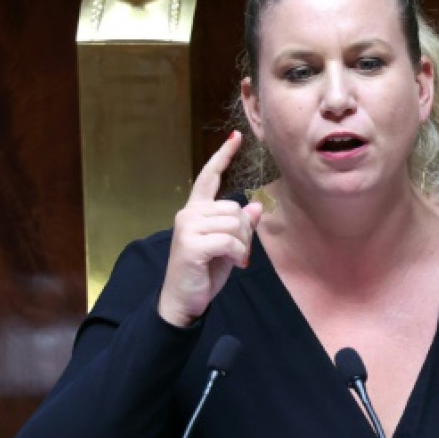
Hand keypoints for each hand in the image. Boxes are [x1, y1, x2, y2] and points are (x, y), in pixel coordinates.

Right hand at [157, 131, 263, 326]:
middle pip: (235, 208)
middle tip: (238, 252)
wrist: (183, 300)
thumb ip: (240, 227)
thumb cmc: (203, 273)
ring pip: (235, 223)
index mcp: (195, 211)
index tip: (235, 137)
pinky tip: (232, 263)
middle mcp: (188, 214)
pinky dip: (237, 253)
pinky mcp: (191, 243)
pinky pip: (229, 240)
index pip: (209, 177)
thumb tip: (255, 207)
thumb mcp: (227, 248)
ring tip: (233, 259)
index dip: (222, 156)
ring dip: (242, 244)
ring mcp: (187, 227)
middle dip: (244, 231)